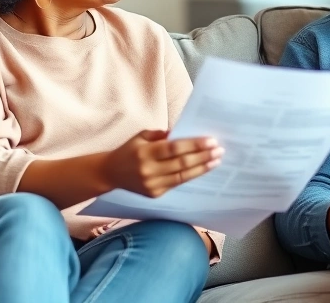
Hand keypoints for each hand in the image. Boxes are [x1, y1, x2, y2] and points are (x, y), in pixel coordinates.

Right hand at [104, 130, 223, 197]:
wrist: (110, 173)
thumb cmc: (129, 150)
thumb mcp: (141, 136)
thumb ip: (162, 135)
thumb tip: (186, 134)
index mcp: (145, 152)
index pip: (174, 148)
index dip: (194, 145)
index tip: (211, 140)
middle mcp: (149, 170)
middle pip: (181, 163)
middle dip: (203, 156)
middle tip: (219, 150)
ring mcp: (152, 185)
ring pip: (182, 176)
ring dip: (202, 168)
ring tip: (216, 160)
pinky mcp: (155, 194)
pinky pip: (177, 184)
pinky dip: (191, 176)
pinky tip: (203, 169)